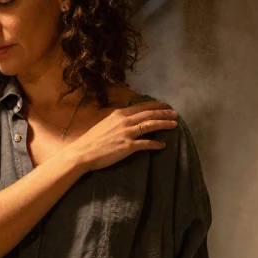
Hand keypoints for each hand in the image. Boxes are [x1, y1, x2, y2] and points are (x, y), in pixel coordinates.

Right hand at [62, 100, 177, 172]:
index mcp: (118, 114)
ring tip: (174, 125)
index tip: (164, 105)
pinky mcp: (128, 146)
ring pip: (150, 125)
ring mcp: (127, 133)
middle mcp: (125, 121)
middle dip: (164, 113)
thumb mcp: (104, 124)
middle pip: (149, 114)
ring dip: (164, 124)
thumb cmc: (91, 140)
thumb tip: (126, 119)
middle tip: (175, 113)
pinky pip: (146, 144)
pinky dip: (156, 144)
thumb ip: (116, 121)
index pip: (141, 107)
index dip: (154, 105)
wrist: (83, 152)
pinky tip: (163, 145)